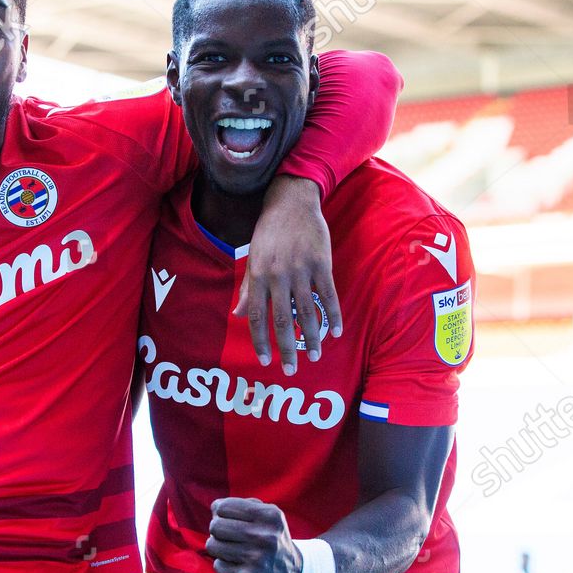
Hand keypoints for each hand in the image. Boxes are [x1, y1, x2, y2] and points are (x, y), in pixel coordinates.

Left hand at [205, 497, 302, 572]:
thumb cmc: (269, 540)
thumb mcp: (267, 516)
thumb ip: (241, 505)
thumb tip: (215, 506)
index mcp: (270, 516)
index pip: (223, 506)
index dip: (220, 514)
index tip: (230, 521)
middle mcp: (266, 536)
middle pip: (215, 526)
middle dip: (217, 532)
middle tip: (229, 538)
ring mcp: (257, 558)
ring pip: (212, 545)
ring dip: (218, 549)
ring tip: (233, 552)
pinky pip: (218, 565)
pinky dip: (224, 566)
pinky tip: (238, 567)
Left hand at [234, 175, 341, 374]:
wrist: (291, 201)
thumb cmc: (269, 232)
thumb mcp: (252, 258)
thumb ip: (248, 288)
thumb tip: (237, 315)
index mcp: (258, 275)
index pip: (257, 317)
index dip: (260, 341)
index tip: (264, 361)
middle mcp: (278, 275)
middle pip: (283, 321)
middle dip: (287, 349)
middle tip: (292, 370)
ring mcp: (302, 270)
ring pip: (308, 312)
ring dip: (311, 338)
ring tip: (314, 355)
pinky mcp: (322, 263)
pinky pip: (329, 295)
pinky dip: (334, 316)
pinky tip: (335, 332)